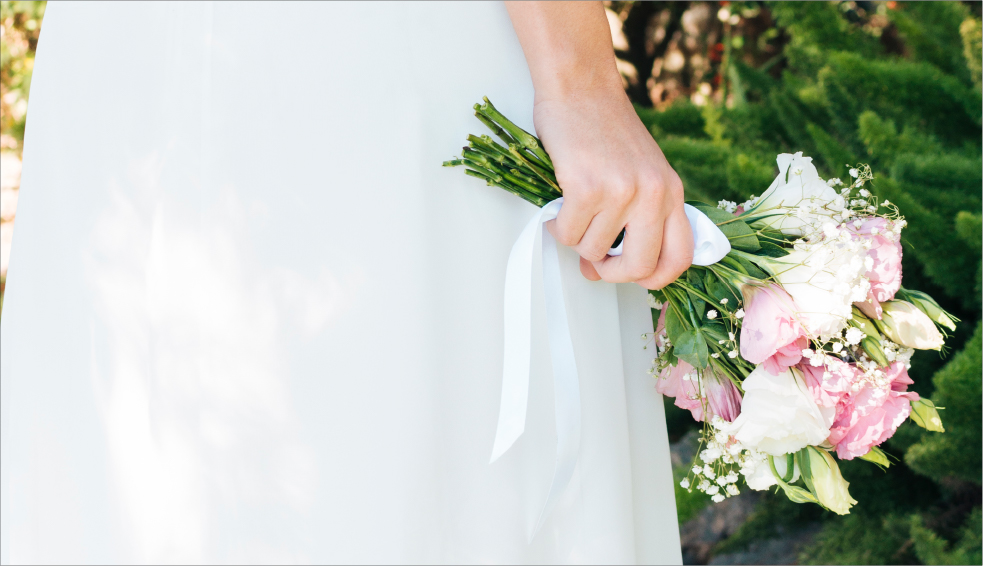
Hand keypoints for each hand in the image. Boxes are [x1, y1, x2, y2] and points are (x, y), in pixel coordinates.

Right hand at [535, 87, 692, 288]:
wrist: (582, 87)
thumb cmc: (605, 129)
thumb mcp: (640, 172)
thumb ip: (634, 218)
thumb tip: (601, 267)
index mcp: (672, 192)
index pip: (681, 256)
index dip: (656, 278)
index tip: (634, 277)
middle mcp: (654, 194)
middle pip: (640, 267)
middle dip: (611, 273)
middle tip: (595, 261)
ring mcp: (622, 192)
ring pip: (593, 251)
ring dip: (576, 240)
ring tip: (572, 213)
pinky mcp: (587, 188)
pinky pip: (568, 234)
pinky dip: (556, 227)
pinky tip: (558, 207)